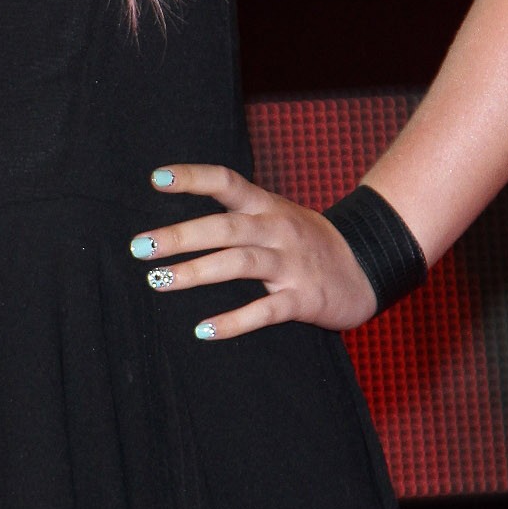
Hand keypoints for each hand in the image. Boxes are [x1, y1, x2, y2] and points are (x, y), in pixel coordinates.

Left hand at [130, 162, 376, 341]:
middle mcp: (277, 228)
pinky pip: (266, 310)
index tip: (156, 179)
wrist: (367, 265)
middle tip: (140, 247)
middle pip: (225, 226)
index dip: (193, 178)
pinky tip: (204, 330)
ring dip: (196, 272)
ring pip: (240, 262)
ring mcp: (291, 263)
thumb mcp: (275, 216)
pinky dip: (234, 321)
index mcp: (267, 206)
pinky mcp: (303, 298)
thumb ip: (235, 216)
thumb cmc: (304, 242)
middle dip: (180, 236)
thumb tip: (174, 226)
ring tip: (159, 281)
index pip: (228, 182)